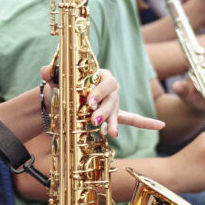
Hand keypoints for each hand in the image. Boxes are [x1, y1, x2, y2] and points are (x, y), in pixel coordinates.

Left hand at [40, 66, 164, 139]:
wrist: (62, 96)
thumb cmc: (62, 85)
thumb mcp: (55, 79)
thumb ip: (51, 74)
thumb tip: (45, 71)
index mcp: (100, 75)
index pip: (105, 81)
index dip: (99, 91)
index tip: (89, 100)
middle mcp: (110, 88)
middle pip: (112, 98)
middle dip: (103, 109)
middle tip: (92, 119)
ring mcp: (113, 102)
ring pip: (116, 111)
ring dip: (113, 121)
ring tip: (111, 132)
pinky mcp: (112, 115)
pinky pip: (132, 118)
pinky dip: (145, 122)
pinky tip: (159, 125)